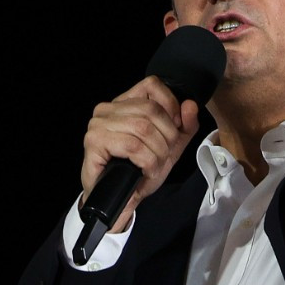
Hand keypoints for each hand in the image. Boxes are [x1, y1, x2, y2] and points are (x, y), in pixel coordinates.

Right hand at [80, 75, 200, 231]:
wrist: (118, 199)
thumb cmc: (138, 171)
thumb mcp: (170, 146)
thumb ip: (184, 126)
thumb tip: (190, 105)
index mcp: (124, 103)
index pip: (151, 85)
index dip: (170, 105)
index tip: (175, 128)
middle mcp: (107, 109)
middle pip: (151, 109)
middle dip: (167, 137)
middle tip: (164, 156)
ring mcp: (98, 124)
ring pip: (143, 128)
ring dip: (157, 153)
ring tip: (155, 166)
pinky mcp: (94, 142)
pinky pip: (132, 145)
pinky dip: (147, 161)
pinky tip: (146, 171)